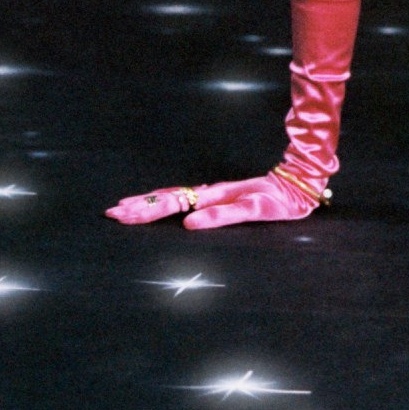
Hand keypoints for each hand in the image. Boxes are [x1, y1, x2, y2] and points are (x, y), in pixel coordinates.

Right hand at [104, 171, 319, 228]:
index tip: (122, 214)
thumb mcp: (254, 208)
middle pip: (167, 198)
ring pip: (173, 197)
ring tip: (124, 208)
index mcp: (212, 197)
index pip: (172, 203)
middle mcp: (209, 194)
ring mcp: (213, 195)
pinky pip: (185, 199)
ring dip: (148, 203)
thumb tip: (190, 223)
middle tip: (111, 213)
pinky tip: (157, 205)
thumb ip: (223, 215)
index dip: (146, 210)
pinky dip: (165, 202)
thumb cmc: (278, 200)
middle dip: (139, 207)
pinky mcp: (219, 198)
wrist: (297, 186)